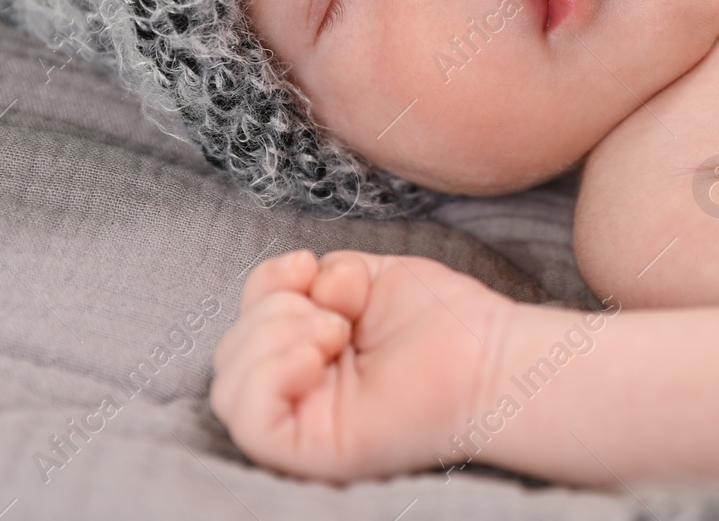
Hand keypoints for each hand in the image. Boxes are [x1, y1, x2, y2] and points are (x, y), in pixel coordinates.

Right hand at [210, 248, 514, 482]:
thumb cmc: (441, 321)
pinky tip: (315, 357)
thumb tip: (296, 287)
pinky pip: (247, 421)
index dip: (264, 284)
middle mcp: (299, 391)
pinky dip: (268, 375)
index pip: (246, 323)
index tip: (309, 266)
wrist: (489, 357)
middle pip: (230, 351)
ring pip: (228, 385)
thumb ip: (316, 278)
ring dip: (273, 338)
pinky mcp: (310, 452)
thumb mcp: (362, 277)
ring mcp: (303, 423)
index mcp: (306, 352)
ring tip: (335, 332)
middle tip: (336, 316)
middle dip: (273, 310)